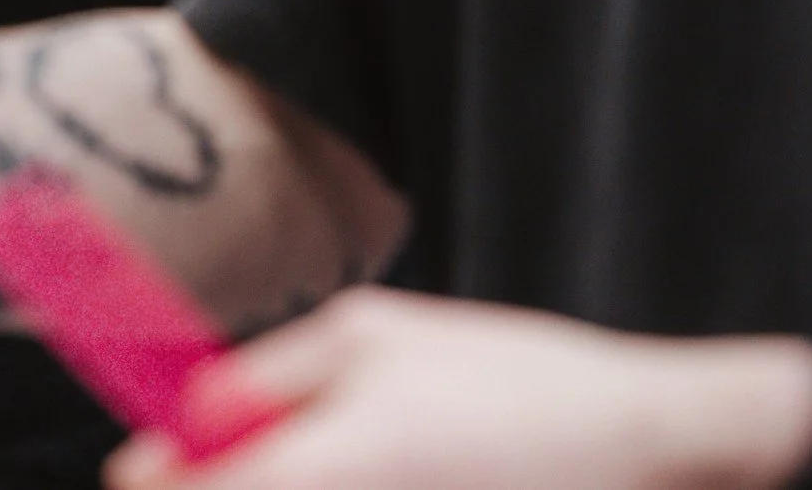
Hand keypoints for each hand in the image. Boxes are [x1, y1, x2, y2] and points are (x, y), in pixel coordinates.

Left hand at [105, 289, 811, 489]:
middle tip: (252, 452)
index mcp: (312, 477)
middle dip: (227, 484)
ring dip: (283, 487)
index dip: (157, 478)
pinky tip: (395, 477)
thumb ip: (264, 380)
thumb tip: (189, 419)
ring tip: (356, 459)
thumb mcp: (370, 336)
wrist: (654, 450)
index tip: (161, 460)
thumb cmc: (513, 383)